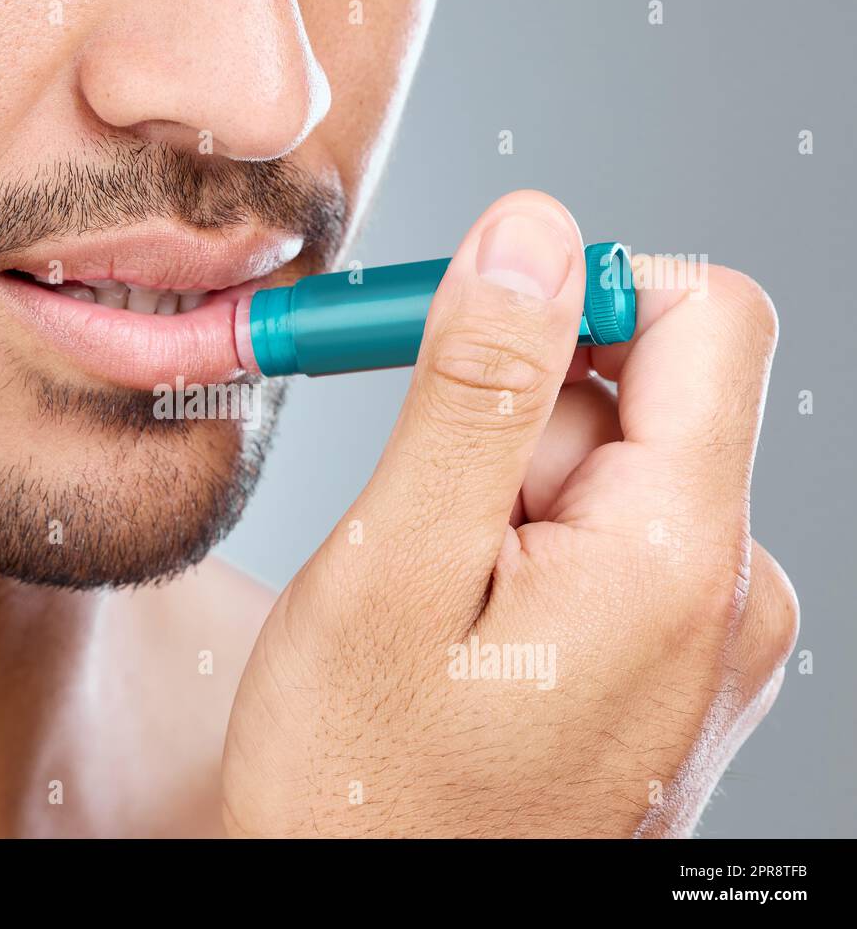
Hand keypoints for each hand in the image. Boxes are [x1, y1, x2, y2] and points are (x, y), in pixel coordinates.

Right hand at [222, 190, 797, 837]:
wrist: (372, 925)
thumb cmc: (364, 790)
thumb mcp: (395, 567)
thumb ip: (477, 387)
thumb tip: (534, 233)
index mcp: (680, 561)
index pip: (705, 318)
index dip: (581, 289)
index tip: (471, 334)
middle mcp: (728, 599)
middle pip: (634, 403)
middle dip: (508, 430)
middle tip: (412, 531)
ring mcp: (703, 644)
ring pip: (602, 478)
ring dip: (501, 505)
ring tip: (430, 607)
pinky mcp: (666, 669)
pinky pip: (601, 549)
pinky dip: (518, 556)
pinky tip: (460, 635)